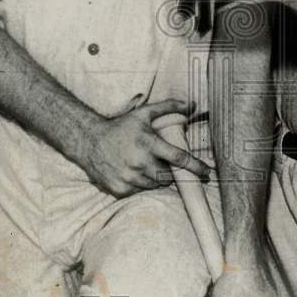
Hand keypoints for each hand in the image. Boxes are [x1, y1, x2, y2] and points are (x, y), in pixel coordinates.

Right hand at [78, 98, 210, 197]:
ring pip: (154, 185)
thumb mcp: (144, 113)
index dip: (196, 167)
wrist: (89, 141)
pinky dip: (141, 183)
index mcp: (148, 144)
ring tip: (144, 164)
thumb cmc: (121, 127)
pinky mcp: (120, 189)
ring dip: (155, 178)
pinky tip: (132, 171)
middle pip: (168, 176)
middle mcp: (139, 162)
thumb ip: (169, 107)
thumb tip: (193, 104)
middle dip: (170, 172)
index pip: (179, 158)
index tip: (208, 171)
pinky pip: (140, 191)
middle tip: (161, 162)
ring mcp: (129, 178)